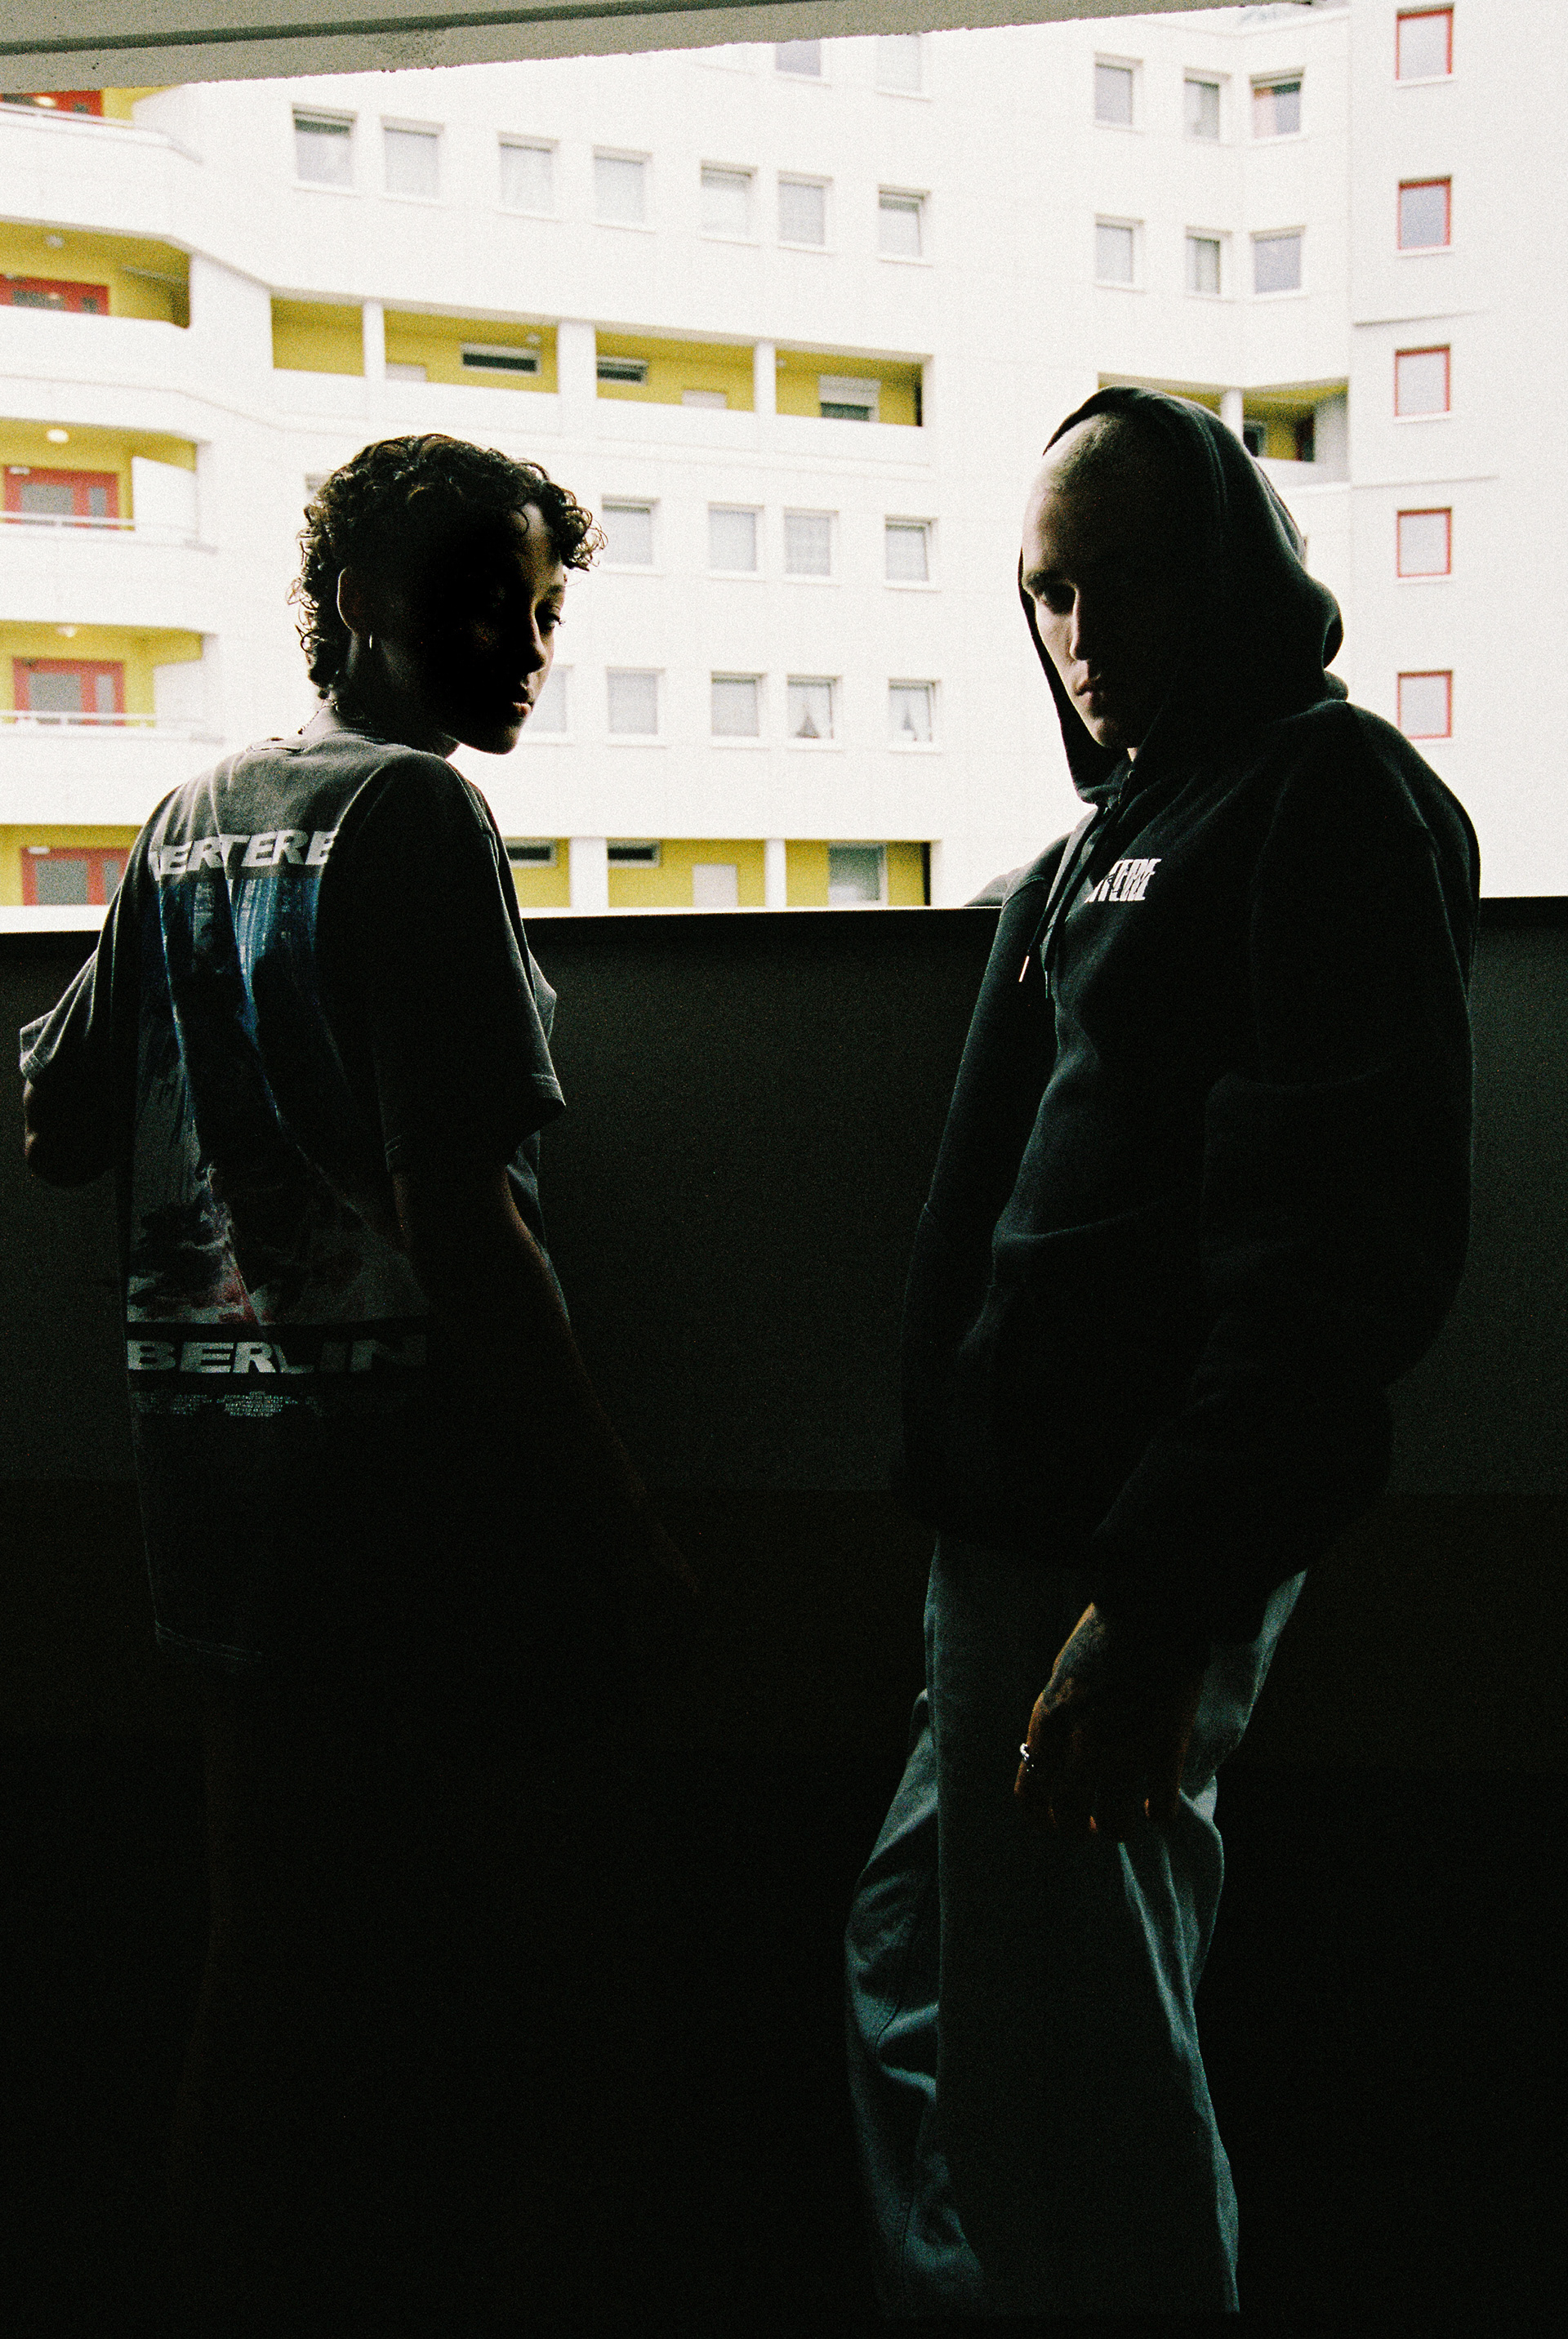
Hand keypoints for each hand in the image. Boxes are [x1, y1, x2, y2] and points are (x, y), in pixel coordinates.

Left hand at [1014, 1603, 1206, 1840]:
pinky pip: (1161, 1808)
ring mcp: (1122, 1747)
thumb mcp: (1062, 1677)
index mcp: (1049, 1720)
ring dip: (1118, 1828)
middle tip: (1092, 1827)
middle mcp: (1079, 1740)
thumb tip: (1055, 1762)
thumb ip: (1057, 1721)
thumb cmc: (1107, 1637)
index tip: (1054, 1823)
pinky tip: (1160, 1809)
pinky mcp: (1165, 1748)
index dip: (1041, 1817)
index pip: (1030, 1790)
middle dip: (1077, 1829)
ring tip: (1126, 1822)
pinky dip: (1160, 1814)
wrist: (1153, 1610)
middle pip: (1067, 1814)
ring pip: (1113, 1822)